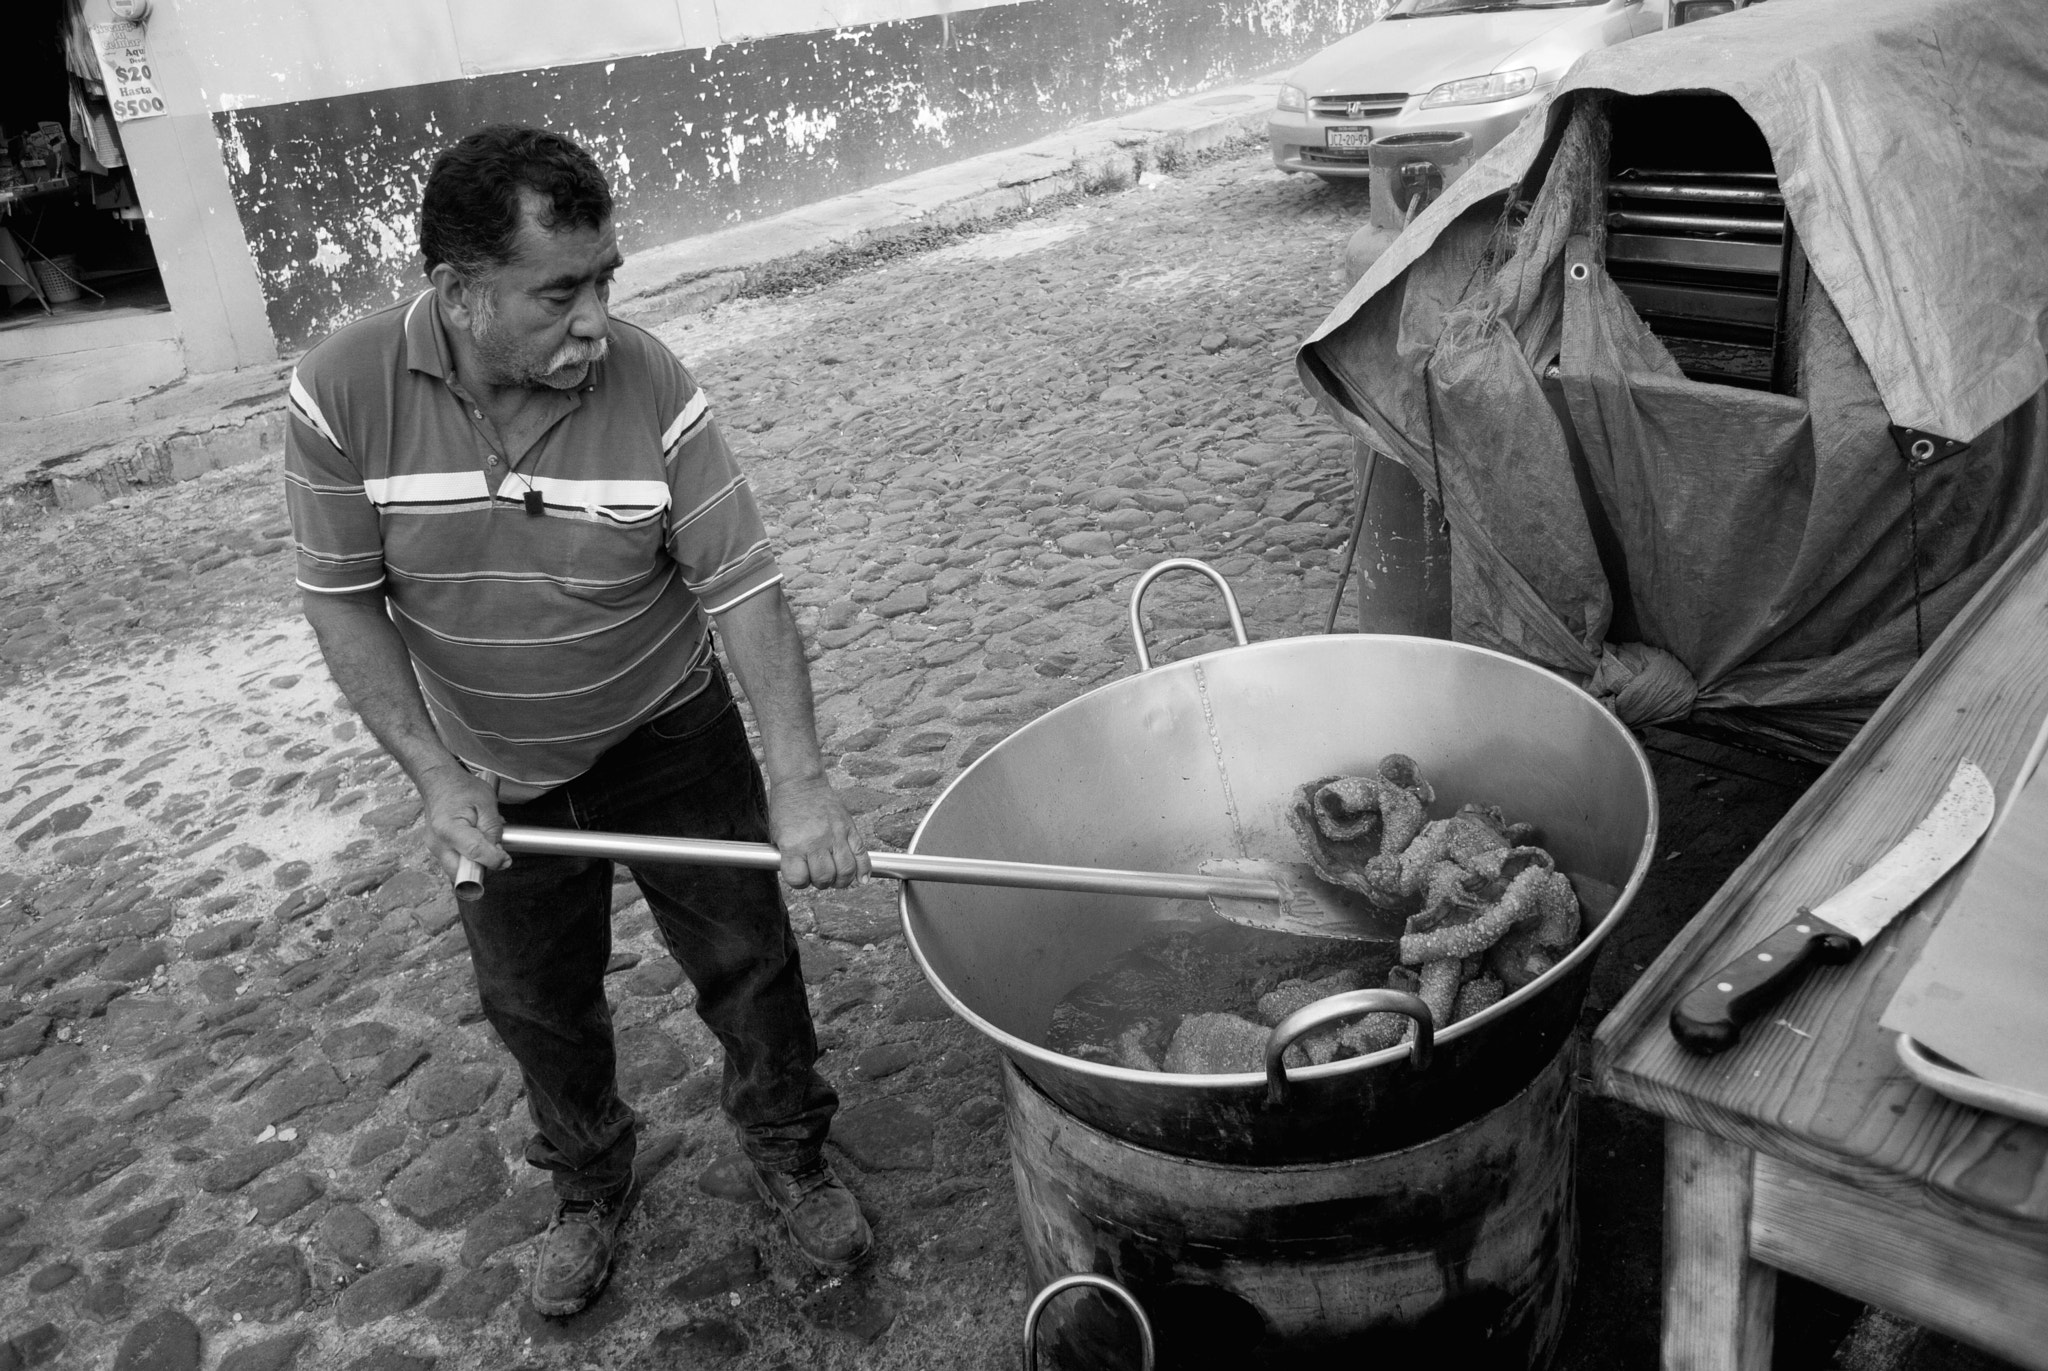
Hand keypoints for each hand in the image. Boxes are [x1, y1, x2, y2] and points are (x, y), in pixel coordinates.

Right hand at [417, 763, 509, 884]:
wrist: (439, 782)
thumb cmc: (462, 789)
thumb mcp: (487, 804)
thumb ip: (493, 830)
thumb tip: (499, 856)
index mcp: (449, 829)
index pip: (474, 854)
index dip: (494, 860)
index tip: (506, 859)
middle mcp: (437, 844)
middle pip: (462, 873)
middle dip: (482, 869)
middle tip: (495, 854)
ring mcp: (434, 849)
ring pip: (459, 872)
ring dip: (476, 864)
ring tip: (484, 843)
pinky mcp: (437, 851)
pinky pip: (456, 864)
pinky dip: (469, 859)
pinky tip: (475, 843)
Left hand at [767, 773, 868, 889]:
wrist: (801, 782)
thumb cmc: (787, 808)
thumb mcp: (779, 835)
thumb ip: (790, 857)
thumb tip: (803, 877)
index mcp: (793, 844)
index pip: (799, 878)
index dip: (798, 882)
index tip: (799, 876)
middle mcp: (815, 841)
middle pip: (824, 877)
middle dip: (821, 882)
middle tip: (819, 876)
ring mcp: (835, 835)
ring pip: (846, 870)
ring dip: (842, 880)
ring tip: (837, 878)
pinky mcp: (849, 828)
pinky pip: (861, 854)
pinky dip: (864, 870)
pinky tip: (862, 879)